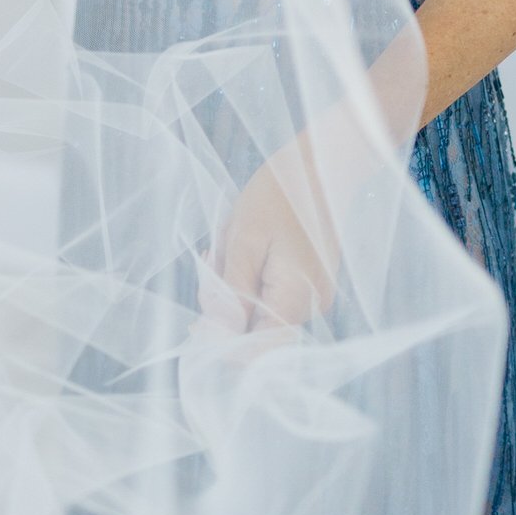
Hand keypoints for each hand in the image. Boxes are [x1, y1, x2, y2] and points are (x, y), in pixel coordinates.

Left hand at [207, 146, 340, 331]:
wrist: (319, 165)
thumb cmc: (279, 195)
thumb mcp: (243, 240)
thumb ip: (231, 292)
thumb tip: (218, 335)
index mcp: (296, 298)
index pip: (259, 349)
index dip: (225, 344)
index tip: (197, 325)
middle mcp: (312, 306)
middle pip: (257, 330)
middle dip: (225, 307)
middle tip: (212, 260)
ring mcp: (314, 295)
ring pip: (261, 312)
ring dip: (235, 289)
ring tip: (226, 246)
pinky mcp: (311, 283)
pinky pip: (272, 296)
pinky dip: (250, 279)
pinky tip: (241, 250)